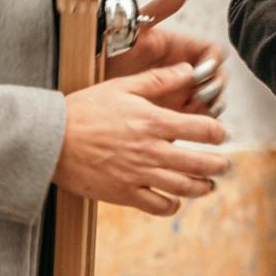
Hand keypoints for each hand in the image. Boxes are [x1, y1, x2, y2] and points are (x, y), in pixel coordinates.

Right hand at [58, 62, 231, 214]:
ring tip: (208, 185)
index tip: (220, 134)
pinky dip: (172, 205)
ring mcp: (138, 174)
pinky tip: (175, 200)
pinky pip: (157, 206)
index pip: (202, 129)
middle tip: (224, 165)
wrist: (50, 140)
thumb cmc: (84, 110)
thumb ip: (159, 80)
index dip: (217, 133)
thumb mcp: (122, 87)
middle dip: (218, 165)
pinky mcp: (123, 194)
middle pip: (200, 163)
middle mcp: (151, 150)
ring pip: (183, 187)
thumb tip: (189, 70)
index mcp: (153, 122)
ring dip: (202, 187)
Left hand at [106, 0, 227, 116]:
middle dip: (215, 86)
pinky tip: (183, 121)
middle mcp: (183, 69)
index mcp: (181, 48)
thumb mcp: (136, 27)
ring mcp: (178, 90)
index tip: (202, 70)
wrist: (85, 70)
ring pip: (209, 99)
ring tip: (193, 109)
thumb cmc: (110, 45)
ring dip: (209, 104)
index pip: (212, 53)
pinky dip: (196, 120)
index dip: (213, 62)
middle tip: (199, 95)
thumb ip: (162, 8)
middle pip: (216, 78)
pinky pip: (193, 117)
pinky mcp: (169, 109)